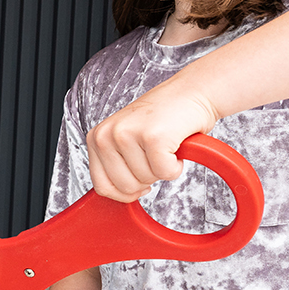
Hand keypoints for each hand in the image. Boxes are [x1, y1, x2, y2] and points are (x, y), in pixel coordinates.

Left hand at [84, 85, 219, 201]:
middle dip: (146, 179)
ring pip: (146, 181)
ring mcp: (127, 134)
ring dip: (163, 169)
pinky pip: (165, 174)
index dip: (125, 192)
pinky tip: (175, 145)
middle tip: (155, 155)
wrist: (192, 92)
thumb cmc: (162, 120)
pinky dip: (176, 166)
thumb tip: (118, 197)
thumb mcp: (127, 140)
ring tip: (164, 146)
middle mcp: (106, 134)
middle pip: (125, 187)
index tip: (139, 183)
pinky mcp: (152, 137)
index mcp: (96, 138)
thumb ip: (115, 165)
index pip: (102, 186)